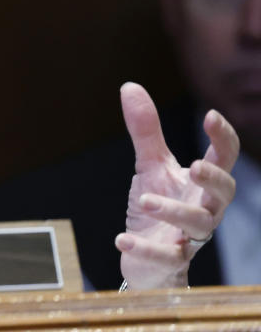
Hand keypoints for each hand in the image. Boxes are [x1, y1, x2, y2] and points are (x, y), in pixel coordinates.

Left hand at [115, 83, 237, 289]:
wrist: (146, 257)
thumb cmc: (157, 206)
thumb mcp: (151, 166)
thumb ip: (146, 131)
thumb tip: (130, 86)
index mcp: (202, 183)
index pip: (224, 157)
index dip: (222, 137)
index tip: (210, 115)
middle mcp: (205, 208)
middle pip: (225, 193)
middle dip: (214, 179)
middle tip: (195, 166)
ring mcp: (189, 236)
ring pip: (198, 225)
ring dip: (173, 211)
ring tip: (144, 200)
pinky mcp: (170, 260)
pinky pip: (164, 256)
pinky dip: (144, 248)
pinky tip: (122, 239)